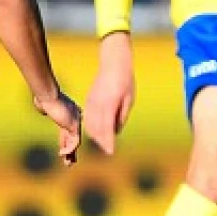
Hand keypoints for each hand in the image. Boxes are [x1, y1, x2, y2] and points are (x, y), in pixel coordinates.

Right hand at [34, 91, 82, 165]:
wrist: (48, 96)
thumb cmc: (43, 98)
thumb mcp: (43, 103)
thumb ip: (44, 106)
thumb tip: (40, 106)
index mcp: (67, 116)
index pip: (67, 133)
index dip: (64, 143)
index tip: (61, 153)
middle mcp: (74, 119)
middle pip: (73, 138)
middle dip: (71, 151)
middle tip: (70, 162)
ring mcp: (76, 122)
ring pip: (76, 141)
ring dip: (71, 153)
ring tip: (67, 163)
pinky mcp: (75, 125)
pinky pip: (75, 141)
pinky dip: (69, 149)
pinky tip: (61, 154)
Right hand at [86, 34, 136, 154]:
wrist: (113, 63)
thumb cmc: (125, 80)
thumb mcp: (129, 99)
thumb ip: (122, 116)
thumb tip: (116, 131)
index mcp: (110, 105)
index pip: (106, 129)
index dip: (108, 142)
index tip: (111, 152)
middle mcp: (98, 105)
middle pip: (95, 129)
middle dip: (101, 142)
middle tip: (108, 150)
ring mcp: (91, 102)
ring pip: (89, 124)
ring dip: (95, 136)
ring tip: (103, 143)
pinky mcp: (89, 99)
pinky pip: (87, 117)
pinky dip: (91, 127)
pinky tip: (97, 131)